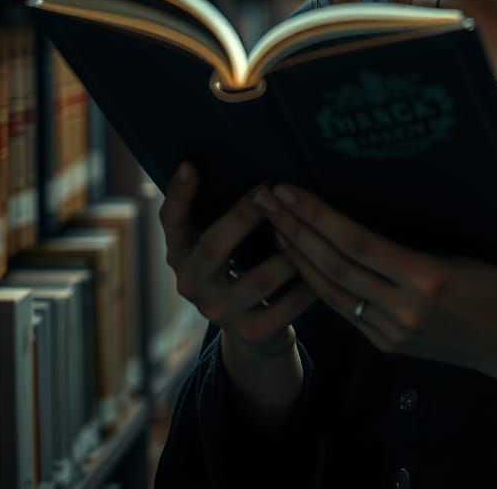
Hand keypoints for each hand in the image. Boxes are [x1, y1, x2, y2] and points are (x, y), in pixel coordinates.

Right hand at [158, 161, 318, 355]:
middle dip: (243, 216)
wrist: (256, 329)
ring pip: (260, 280)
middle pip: (213, 247)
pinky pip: (287, 306)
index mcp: (183, 254)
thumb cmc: (241, 266)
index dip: (178, 195)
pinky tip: (325, 267)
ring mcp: (220, 312)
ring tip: (308, 230)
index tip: (190, 164)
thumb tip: (246, 169)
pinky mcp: (251, 333)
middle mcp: (193, 285)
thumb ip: (226, 212)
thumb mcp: (223, 241)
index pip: (172, 222)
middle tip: (269, 191)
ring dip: (289, 252)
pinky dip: (308, 285)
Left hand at [253, 183, 496, 383]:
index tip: (289, 190)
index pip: (358, 243)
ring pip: (331, 291)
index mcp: (430, 278)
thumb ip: (440, 222)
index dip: (318, 216)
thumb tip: (401, 177)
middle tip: (265, 198)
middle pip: (334, 265)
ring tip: (274, 224)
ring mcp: (393, 331)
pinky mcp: (388, 344)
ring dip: (298, 256)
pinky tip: (302, 260)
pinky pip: (344, 309)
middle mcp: (405, 309)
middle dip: (294, 229)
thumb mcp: (485, 243)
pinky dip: (318, 282)